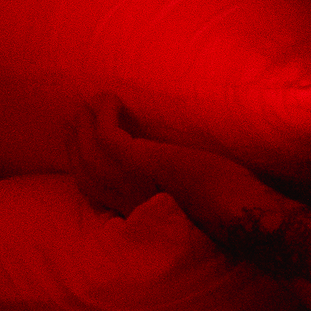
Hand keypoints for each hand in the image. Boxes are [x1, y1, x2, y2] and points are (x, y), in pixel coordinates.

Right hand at [63, 95, 255, 227]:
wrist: (234, 208)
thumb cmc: (223, 201)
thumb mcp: (184, 199)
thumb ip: (166, 189)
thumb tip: (167, 168)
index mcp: (133, 210)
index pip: (92, 191)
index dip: (83, 165)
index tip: (83, 144)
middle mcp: (123, 200)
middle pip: (82, 169)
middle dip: (75, 141)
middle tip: (77, 116)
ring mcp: (127, 182)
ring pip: (87, 150)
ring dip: (85, 123)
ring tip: (91, 103)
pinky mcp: (137, 162)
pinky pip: (104, 132)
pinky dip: (103, 112)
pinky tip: (110, 99)